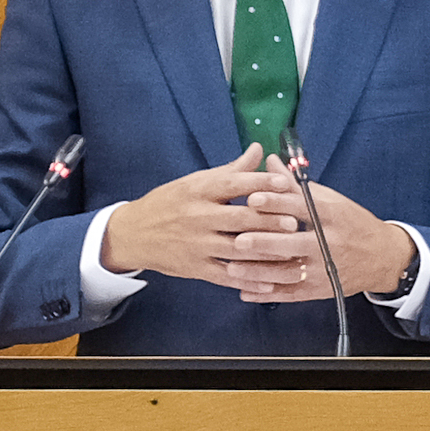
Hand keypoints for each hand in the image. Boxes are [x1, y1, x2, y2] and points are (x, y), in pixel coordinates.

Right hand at [100, 145, 297, 284]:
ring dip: (265, 252)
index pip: (233, 184)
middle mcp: (198, 217)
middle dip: (268, 221)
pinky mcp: (196, 268)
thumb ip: (231, 170)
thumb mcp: (196, 182)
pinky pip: (226, 276)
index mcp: (199, 191)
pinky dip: (248, 280)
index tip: (285, 181)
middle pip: (238, 219)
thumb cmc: (170, 203)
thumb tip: (259, 149)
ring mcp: (197, 245)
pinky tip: (270, 282)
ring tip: (291, 252)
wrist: (133, 233)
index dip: (260, 182)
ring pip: (236, 250)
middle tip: (295, 221)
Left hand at [228, 174, 416, 304]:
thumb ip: (295, 186)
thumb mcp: (329, 199)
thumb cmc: (350, 222)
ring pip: (289, 274)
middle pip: (294, 244)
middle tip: (237, 240)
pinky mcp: (320, 290)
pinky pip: (291, 294)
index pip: (301, 208)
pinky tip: (245, 292)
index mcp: (332, 216)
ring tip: (233, 268)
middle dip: (264, 243)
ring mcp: (324, 270)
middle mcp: (329, 244)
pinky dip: (267, 295)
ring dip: (259, 273)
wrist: (381, 256)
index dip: (276, 203)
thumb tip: (269, 161)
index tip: (252, 199)